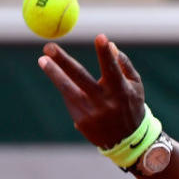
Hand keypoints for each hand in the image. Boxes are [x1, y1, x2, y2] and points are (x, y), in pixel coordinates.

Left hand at [37, 34, 145, 149]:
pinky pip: (71, 100)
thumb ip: (124, 65)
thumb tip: (110, 45)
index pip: (112, 69)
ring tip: (42, 60)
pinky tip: (66, 83)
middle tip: (49, 47)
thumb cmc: (131, 106)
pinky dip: (67, 89)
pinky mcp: (81, 121)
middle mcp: (105, 102)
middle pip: (81, 78)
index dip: (106, 54)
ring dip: (53, 74)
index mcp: (121, 91)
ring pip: (68, 89)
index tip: (100, 37)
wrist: (127, 141)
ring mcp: (91, 113)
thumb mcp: (136, 86)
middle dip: (63, 61)